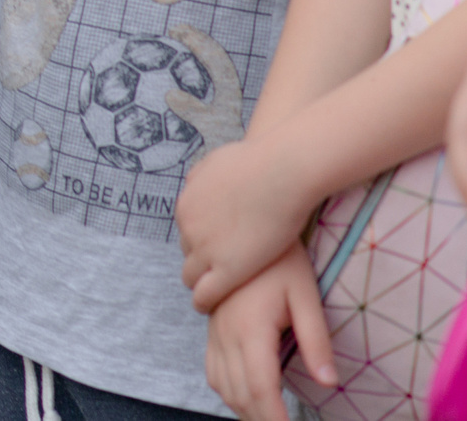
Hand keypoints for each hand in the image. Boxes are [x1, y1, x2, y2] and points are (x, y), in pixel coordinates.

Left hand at [179, 136, 315, 311]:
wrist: (279, 174)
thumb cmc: (258, 163)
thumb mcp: (216, 161)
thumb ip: (202, 175)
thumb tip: (194, 182)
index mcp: (187, 204)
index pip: (187, 231)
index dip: (201, 240)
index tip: (213, 247)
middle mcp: (189, 228)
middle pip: (188, 253)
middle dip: (201, 260)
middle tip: (217, 269)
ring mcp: (206, 251)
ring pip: (192, 276)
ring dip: (202, 281)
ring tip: (214, 291)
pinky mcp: (227, 271)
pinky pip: (205, 295)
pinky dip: (205, 301)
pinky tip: (211, 306)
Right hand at [204, 246, 332, 420]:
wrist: (243, 225)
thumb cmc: (282, 259)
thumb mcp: (305, 295)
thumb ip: (316, 340)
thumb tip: (330, 383)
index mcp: (250, 328)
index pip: (260, 388)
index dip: (274, 418)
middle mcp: (225, 333)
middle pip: (240, 394)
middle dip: (261, 419)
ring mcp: (214, 331)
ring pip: (222, 386)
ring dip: (243, 409)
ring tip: (269, 418)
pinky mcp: (212, 327)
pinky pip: (212, 371)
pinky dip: (228, 392)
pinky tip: (246, 397)